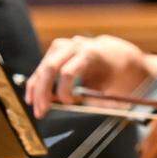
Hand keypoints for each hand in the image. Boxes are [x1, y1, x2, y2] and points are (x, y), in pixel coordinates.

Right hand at [24, 35, 148, 118]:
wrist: (124, 55)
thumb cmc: (120, 73)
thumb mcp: (112, 86)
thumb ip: (91, 96)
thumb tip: (68, 106)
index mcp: (92, 52)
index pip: (68, 72)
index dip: (64, 91)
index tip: (68, 104)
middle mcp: (76, 45)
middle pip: (50, 67)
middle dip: (43, 91)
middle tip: (41, 111)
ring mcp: (67, 45)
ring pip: (44, 65)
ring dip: (36, 87)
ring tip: (35, 106)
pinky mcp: (60, 50)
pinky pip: (44, 65)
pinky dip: (38, 80)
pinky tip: (32, 95)